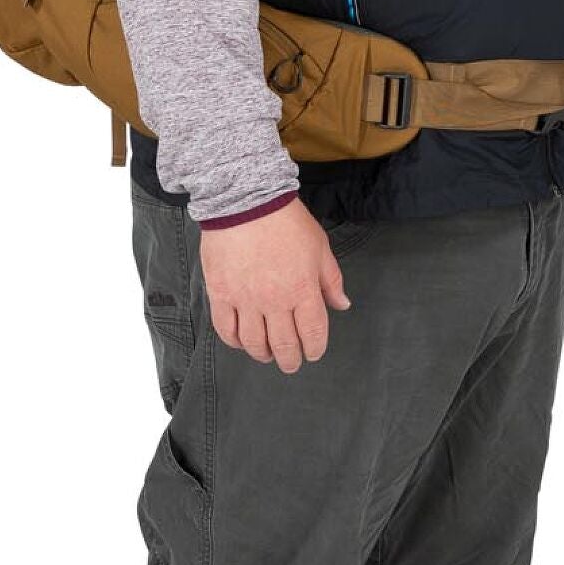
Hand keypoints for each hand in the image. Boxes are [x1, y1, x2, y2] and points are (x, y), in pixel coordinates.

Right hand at [199, 199, 352, 372]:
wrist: (245, 201)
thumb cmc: (286, 221)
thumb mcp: (320, 247)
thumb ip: (331, 280)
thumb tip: (342, 304)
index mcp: (303, 290)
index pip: (312, 334)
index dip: (315, 349)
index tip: (313, 352)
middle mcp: (275, 301)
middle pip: (284, 345)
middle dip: (291, 360)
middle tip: (291, 363)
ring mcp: (246, 300)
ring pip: (255, 343)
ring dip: (264, 354)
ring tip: (268, 354)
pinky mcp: (221, 294)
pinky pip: (227, 329)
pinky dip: (235, 341)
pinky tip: (242, 341)